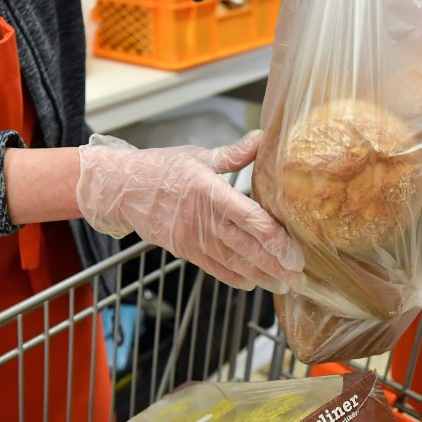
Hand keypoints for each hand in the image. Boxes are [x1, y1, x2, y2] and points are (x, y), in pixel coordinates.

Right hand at [76, 131, 303, 291]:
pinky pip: (214, 267)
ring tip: (283, 284)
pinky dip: (234, 277)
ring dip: (260, 275)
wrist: (123, 189)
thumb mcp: (198, 155)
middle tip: (298, 278)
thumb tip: (262, 137)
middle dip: (275, 265)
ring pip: (233, 262)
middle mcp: (203, 220)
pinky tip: (252, 283)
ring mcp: (194, 239)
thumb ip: (234, 153)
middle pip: (246, 247)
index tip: (294, 252)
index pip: (249, 220)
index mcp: (210, 193)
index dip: (275, 239)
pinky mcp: (185, 250)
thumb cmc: (162, 169)